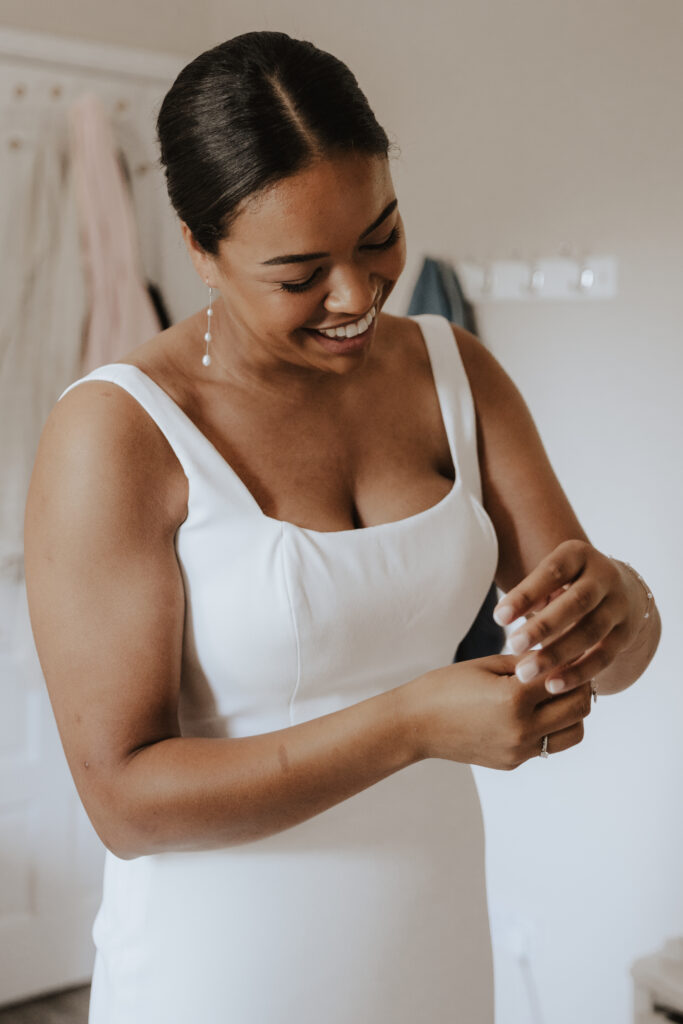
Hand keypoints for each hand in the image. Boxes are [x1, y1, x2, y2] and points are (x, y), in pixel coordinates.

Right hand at [404, 654, 591, 768]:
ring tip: (557, 693)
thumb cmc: (446, 686)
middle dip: (581, 685)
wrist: (415, 724)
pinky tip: (535, 710)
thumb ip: (529, 661)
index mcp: (514, 698)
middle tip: (573, 669)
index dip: (574, 658)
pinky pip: (549, 745)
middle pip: (579, 707)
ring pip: (573, 732)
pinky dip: (552, 727)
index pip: (566, 676)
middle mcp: (522, 729)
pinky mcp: (513, 762)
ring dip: (572, 711)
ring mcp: (519, 750)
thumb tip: (564, 654)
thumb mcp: (488, 664)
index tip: (576, 647)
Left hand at [492, 539, 646, 695]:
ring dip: (556, 654)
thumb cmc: (567, 585)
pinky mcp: (626, 634)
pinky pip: (603, 657)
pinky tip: (552, 685)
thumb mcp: (551, 578)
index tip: (498, 618)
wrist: (620, 591)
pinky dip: (578, 673)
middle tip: (512, 645)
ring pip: (590, 632)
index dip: (526, 594)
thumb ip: (533, 592)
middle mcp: (605, 577)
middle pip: (576, 602)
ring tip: (525, 673)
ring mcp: (619, 606)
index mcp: (579, 555)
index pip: (553, 571)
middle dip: (543, 626)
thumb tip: (508, 614)